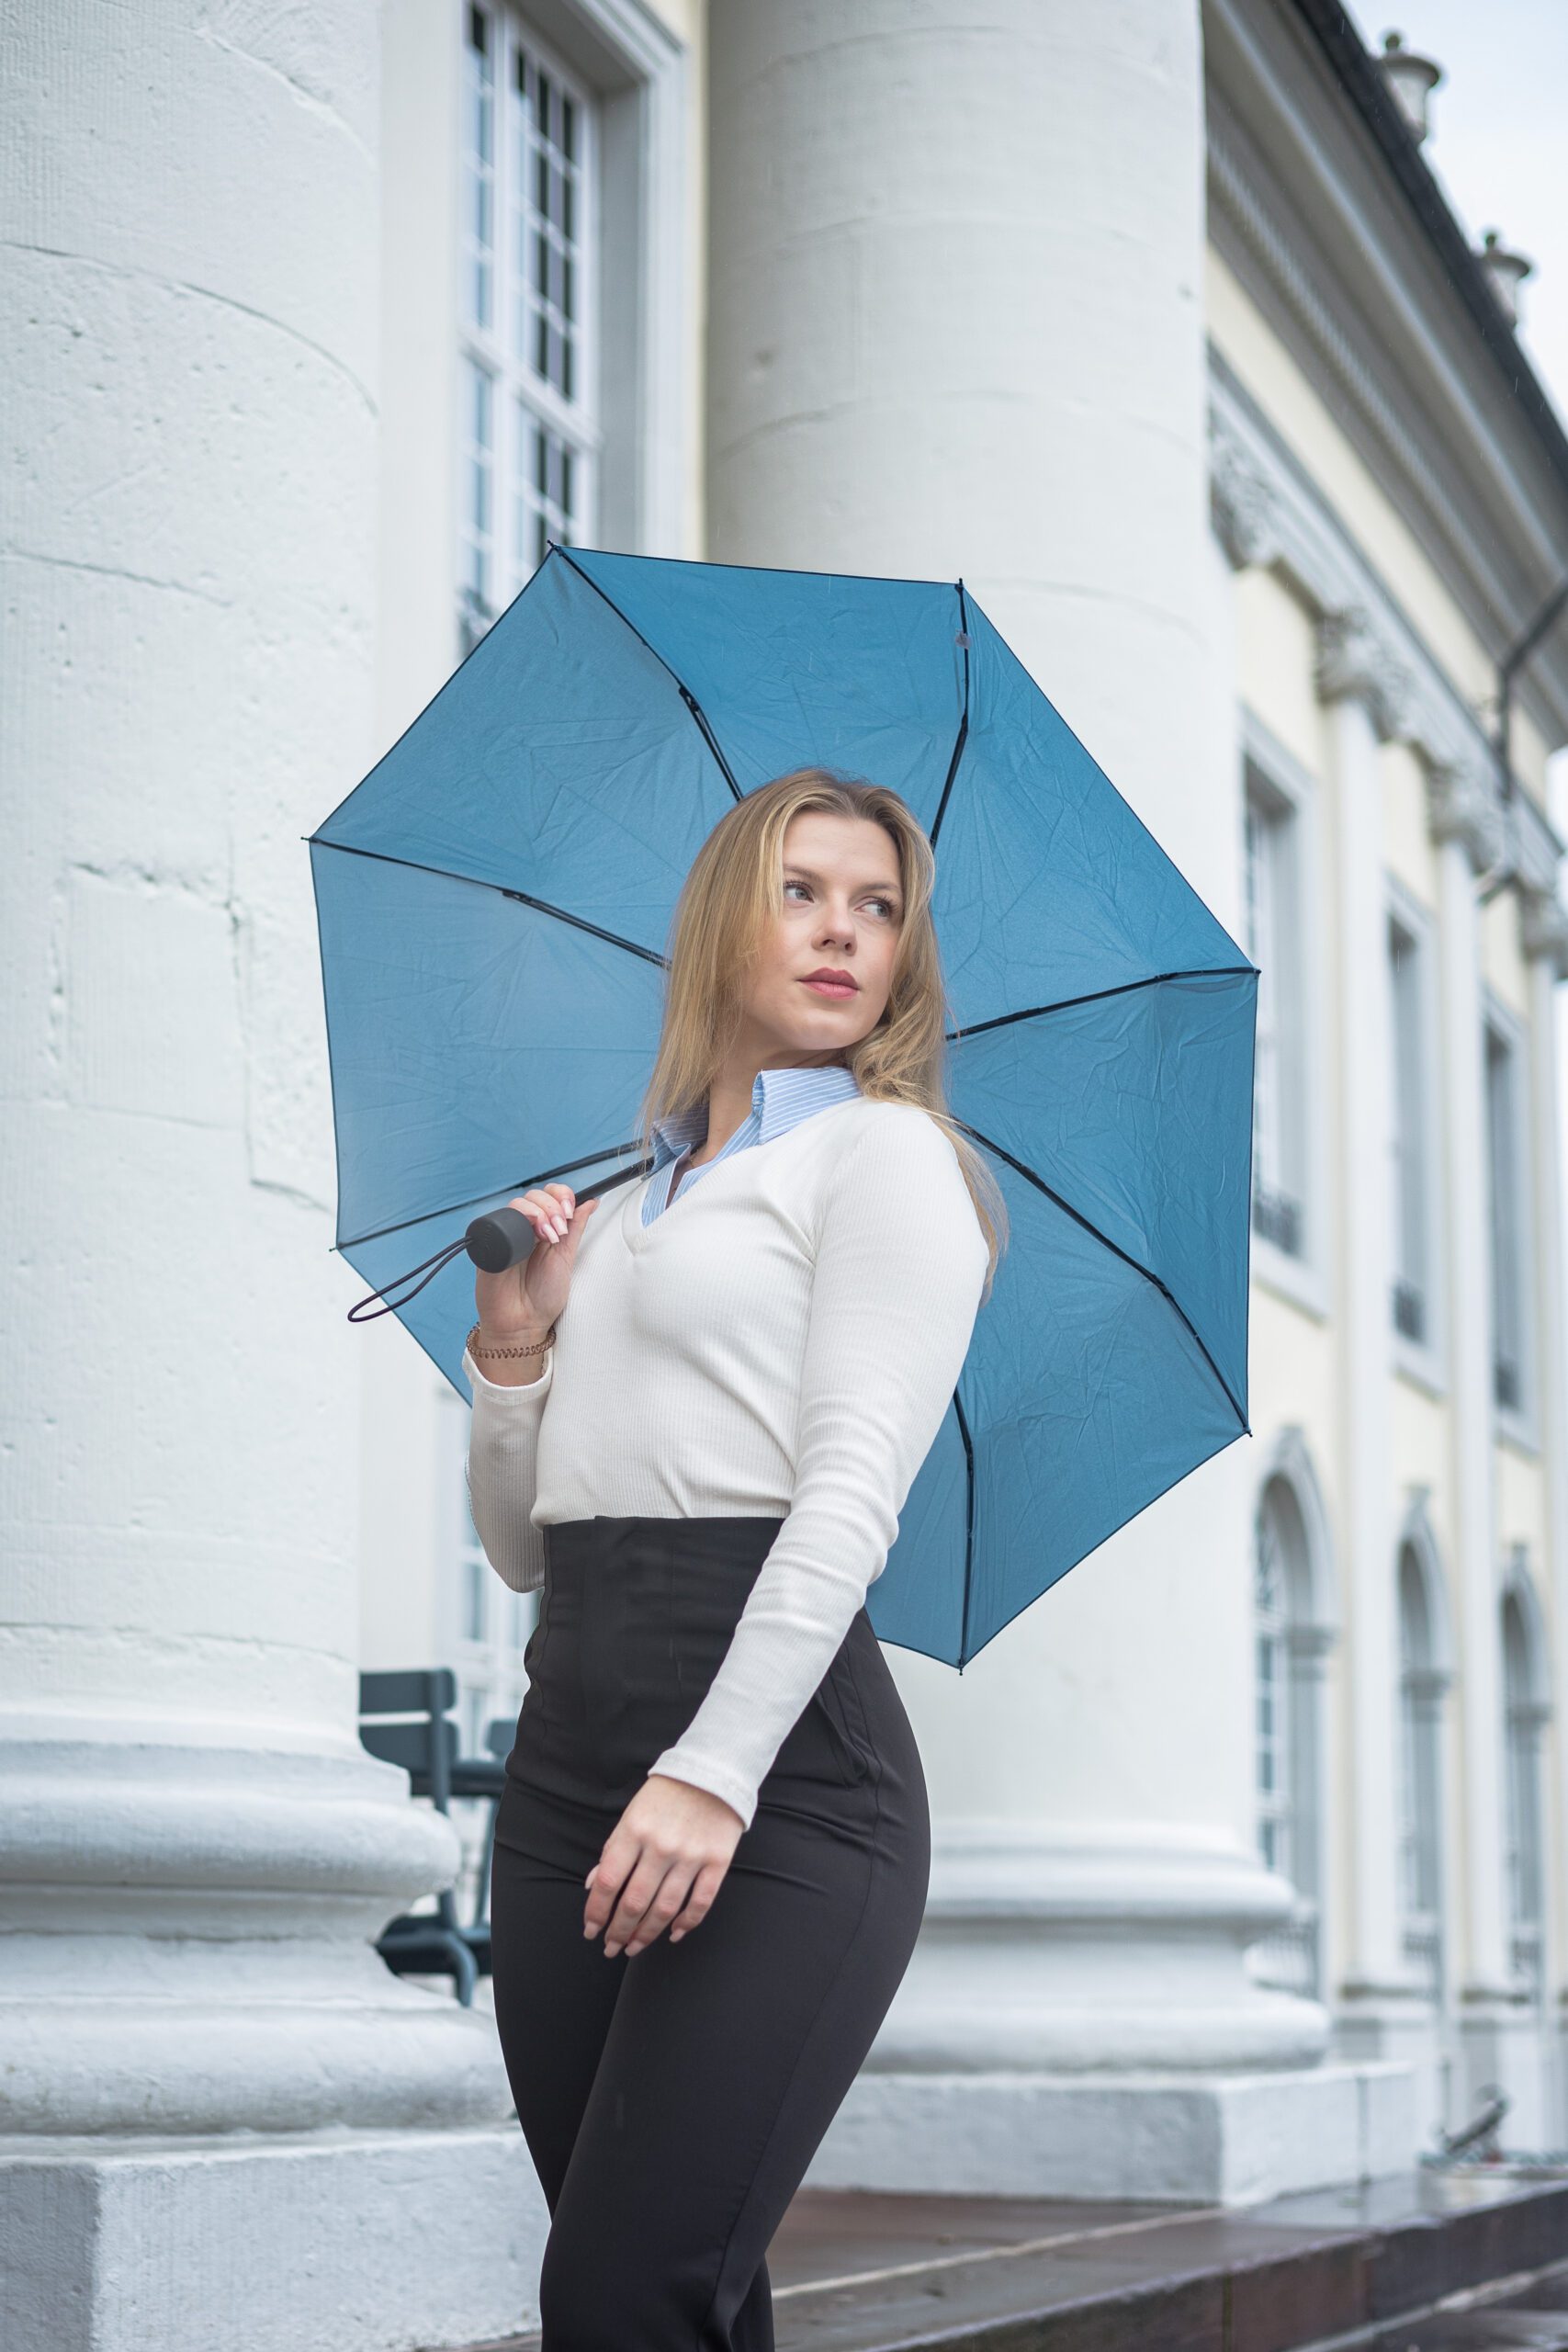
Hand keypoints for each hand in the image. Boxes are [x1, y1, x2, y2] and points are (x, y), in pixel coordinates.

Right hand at [474, 1184, 600, 1339]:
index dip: (561, 1196)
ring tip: (548, 1235)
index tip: (570, 1210)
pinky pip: (499, 1220)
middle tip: (560, 1230)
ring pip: (518, 1203)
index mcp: (544, 1230)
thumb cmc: (544, 1296)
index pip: (551, 1197)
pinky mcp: (490, 1244)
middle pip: (535, 1196)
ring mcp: (508, 1235)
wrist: (523, 1323)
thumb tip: (591, 1201)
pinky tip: (530, 1232)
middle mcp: (526, 1229)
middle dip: (552, 1207)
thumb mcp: (566, 1258)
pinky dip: (517, 1217)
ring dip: (539, 1211)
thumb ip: (576, 1229)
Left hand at [583, 1774, 744, 1956]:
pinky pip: (700, 1902)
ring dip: (646, 1934)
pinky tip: (673, 1934)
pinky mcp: (717, 1861)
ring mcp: (691, 1855)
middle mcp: (661, 1846)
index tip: (591, 1930)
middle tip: (611, 1948)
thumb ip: (613, 1849)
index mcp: (634, 1831)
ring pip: (665, 1909)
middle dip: (618, 1931)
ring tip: (634, 1947)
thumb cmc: (666, 1794)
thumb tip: (593, 1886)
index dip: (596, 1912)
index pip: (608, 1882)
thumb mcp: (632, 1814)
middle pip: (634, 1902)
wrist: (713, 1771)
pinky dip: (686, 1923)